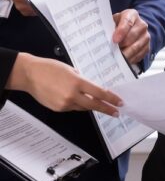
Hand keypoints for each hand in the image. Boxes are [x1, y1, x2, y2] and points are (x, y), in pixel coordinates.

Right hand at [6, 53, 122, 115]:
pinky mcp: (58, 108)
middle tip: (116, 112)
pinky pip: (73, 108)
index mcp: (77, 82)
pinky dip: (77, 104)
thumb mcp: (71, 70)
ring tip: (98, 104)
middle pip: (94, 105)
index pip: (99, 93)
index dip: (111, 99)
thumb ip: (83, 81)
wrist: (29, 74)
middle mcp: (72, 95)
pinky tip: (76, 99)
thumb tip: (93, 90)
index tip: (119, 102)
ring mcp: (64, 103)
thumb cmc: (50, 68)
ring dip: (91, 106)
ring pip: (83, 107)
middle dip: (107, 109)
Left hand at [112, 9, 149, 64]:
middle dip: (122, 44)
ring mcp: (146, 36)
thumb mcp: (113, 21)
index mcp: (132, 14)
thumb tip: (103, 37)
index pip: (127, 21)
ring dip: (125, 53)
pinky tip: (123, 60)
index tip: (115, 40)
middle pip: (132, 36)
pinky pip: (139, 54)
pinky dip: (130, 58)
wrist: (130, 29)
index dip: (121, 31)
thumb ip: (109, 26)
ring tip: (116, 57)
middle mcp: (142, 25)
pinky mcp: (147, 47)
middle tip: (112, 51)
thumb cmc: (118, 25)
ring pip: (136, 47)